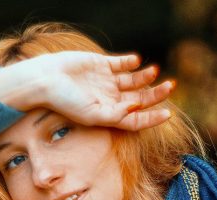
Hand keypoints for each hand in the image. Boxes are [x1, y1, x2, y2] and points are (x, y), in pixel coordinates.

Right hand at [34, 51, 173, 129]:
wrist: (45, 80)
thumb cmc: (65, 102)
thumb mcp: (91, 115)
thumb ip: (115, 115)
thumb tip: (137, 109)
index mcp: (108, 114)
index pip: (135, 120)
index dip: (152, 118)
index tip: (167, 114)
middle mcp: (110, 99)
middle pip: (139, 99)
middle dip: (156, 94)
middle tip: (170, 86)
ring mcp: (106, 81)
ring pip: (134, 80)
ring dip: (146, 76)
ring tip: (155, 71)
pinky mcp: (101, 64)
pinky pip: (121, 63)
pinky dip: (130, 62)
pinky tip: (136, 61)